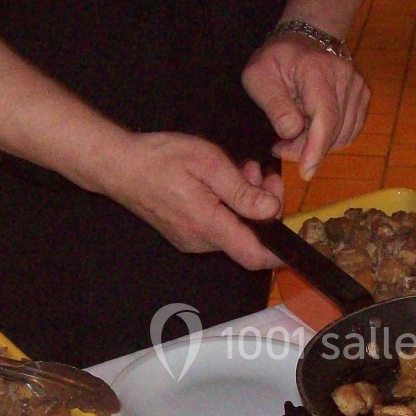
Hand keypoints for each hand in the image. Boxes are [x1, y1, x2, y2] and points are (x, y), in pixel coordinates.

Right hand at [95, 131, 282, 269]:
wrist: (119, 166)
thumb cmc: (160, 159)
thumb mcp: (209, 165)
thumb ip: (242, 192)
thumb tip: (271, 209)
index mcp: (209, 226)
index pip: (254, 256)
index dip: (280, 253)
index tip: (296, 237)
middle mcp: (200, 241)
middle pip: (248, 238)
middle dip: (264, 208)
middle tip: (264, 175)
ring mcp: (191, 239)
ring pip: (234, 230)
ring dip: (247, 203)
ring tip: (243, 171)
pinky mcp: (185, 233)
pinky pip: (218, 226)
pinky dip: (230, 206)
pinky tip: (224, 182)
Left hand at [242, 32, 369, 180]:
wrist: (306, 38)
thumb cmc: (277, 58)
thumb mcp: (259, 75)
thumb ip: (273, 104)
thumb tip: (290, 132)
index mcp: (317, 71)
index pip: (325, 116)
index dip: (316, 148)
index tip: (305, 172)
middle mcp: (345, 78)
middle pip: (332, 131)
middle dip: (305, 150)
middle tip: (279, 147)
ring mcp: (358, 88)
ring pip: (342, 136)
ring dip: (316, 145)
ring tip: (292, 135)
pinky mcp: (362, 97)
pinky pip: (349, 132)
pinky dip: (329, 139)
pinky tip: (310, 130)